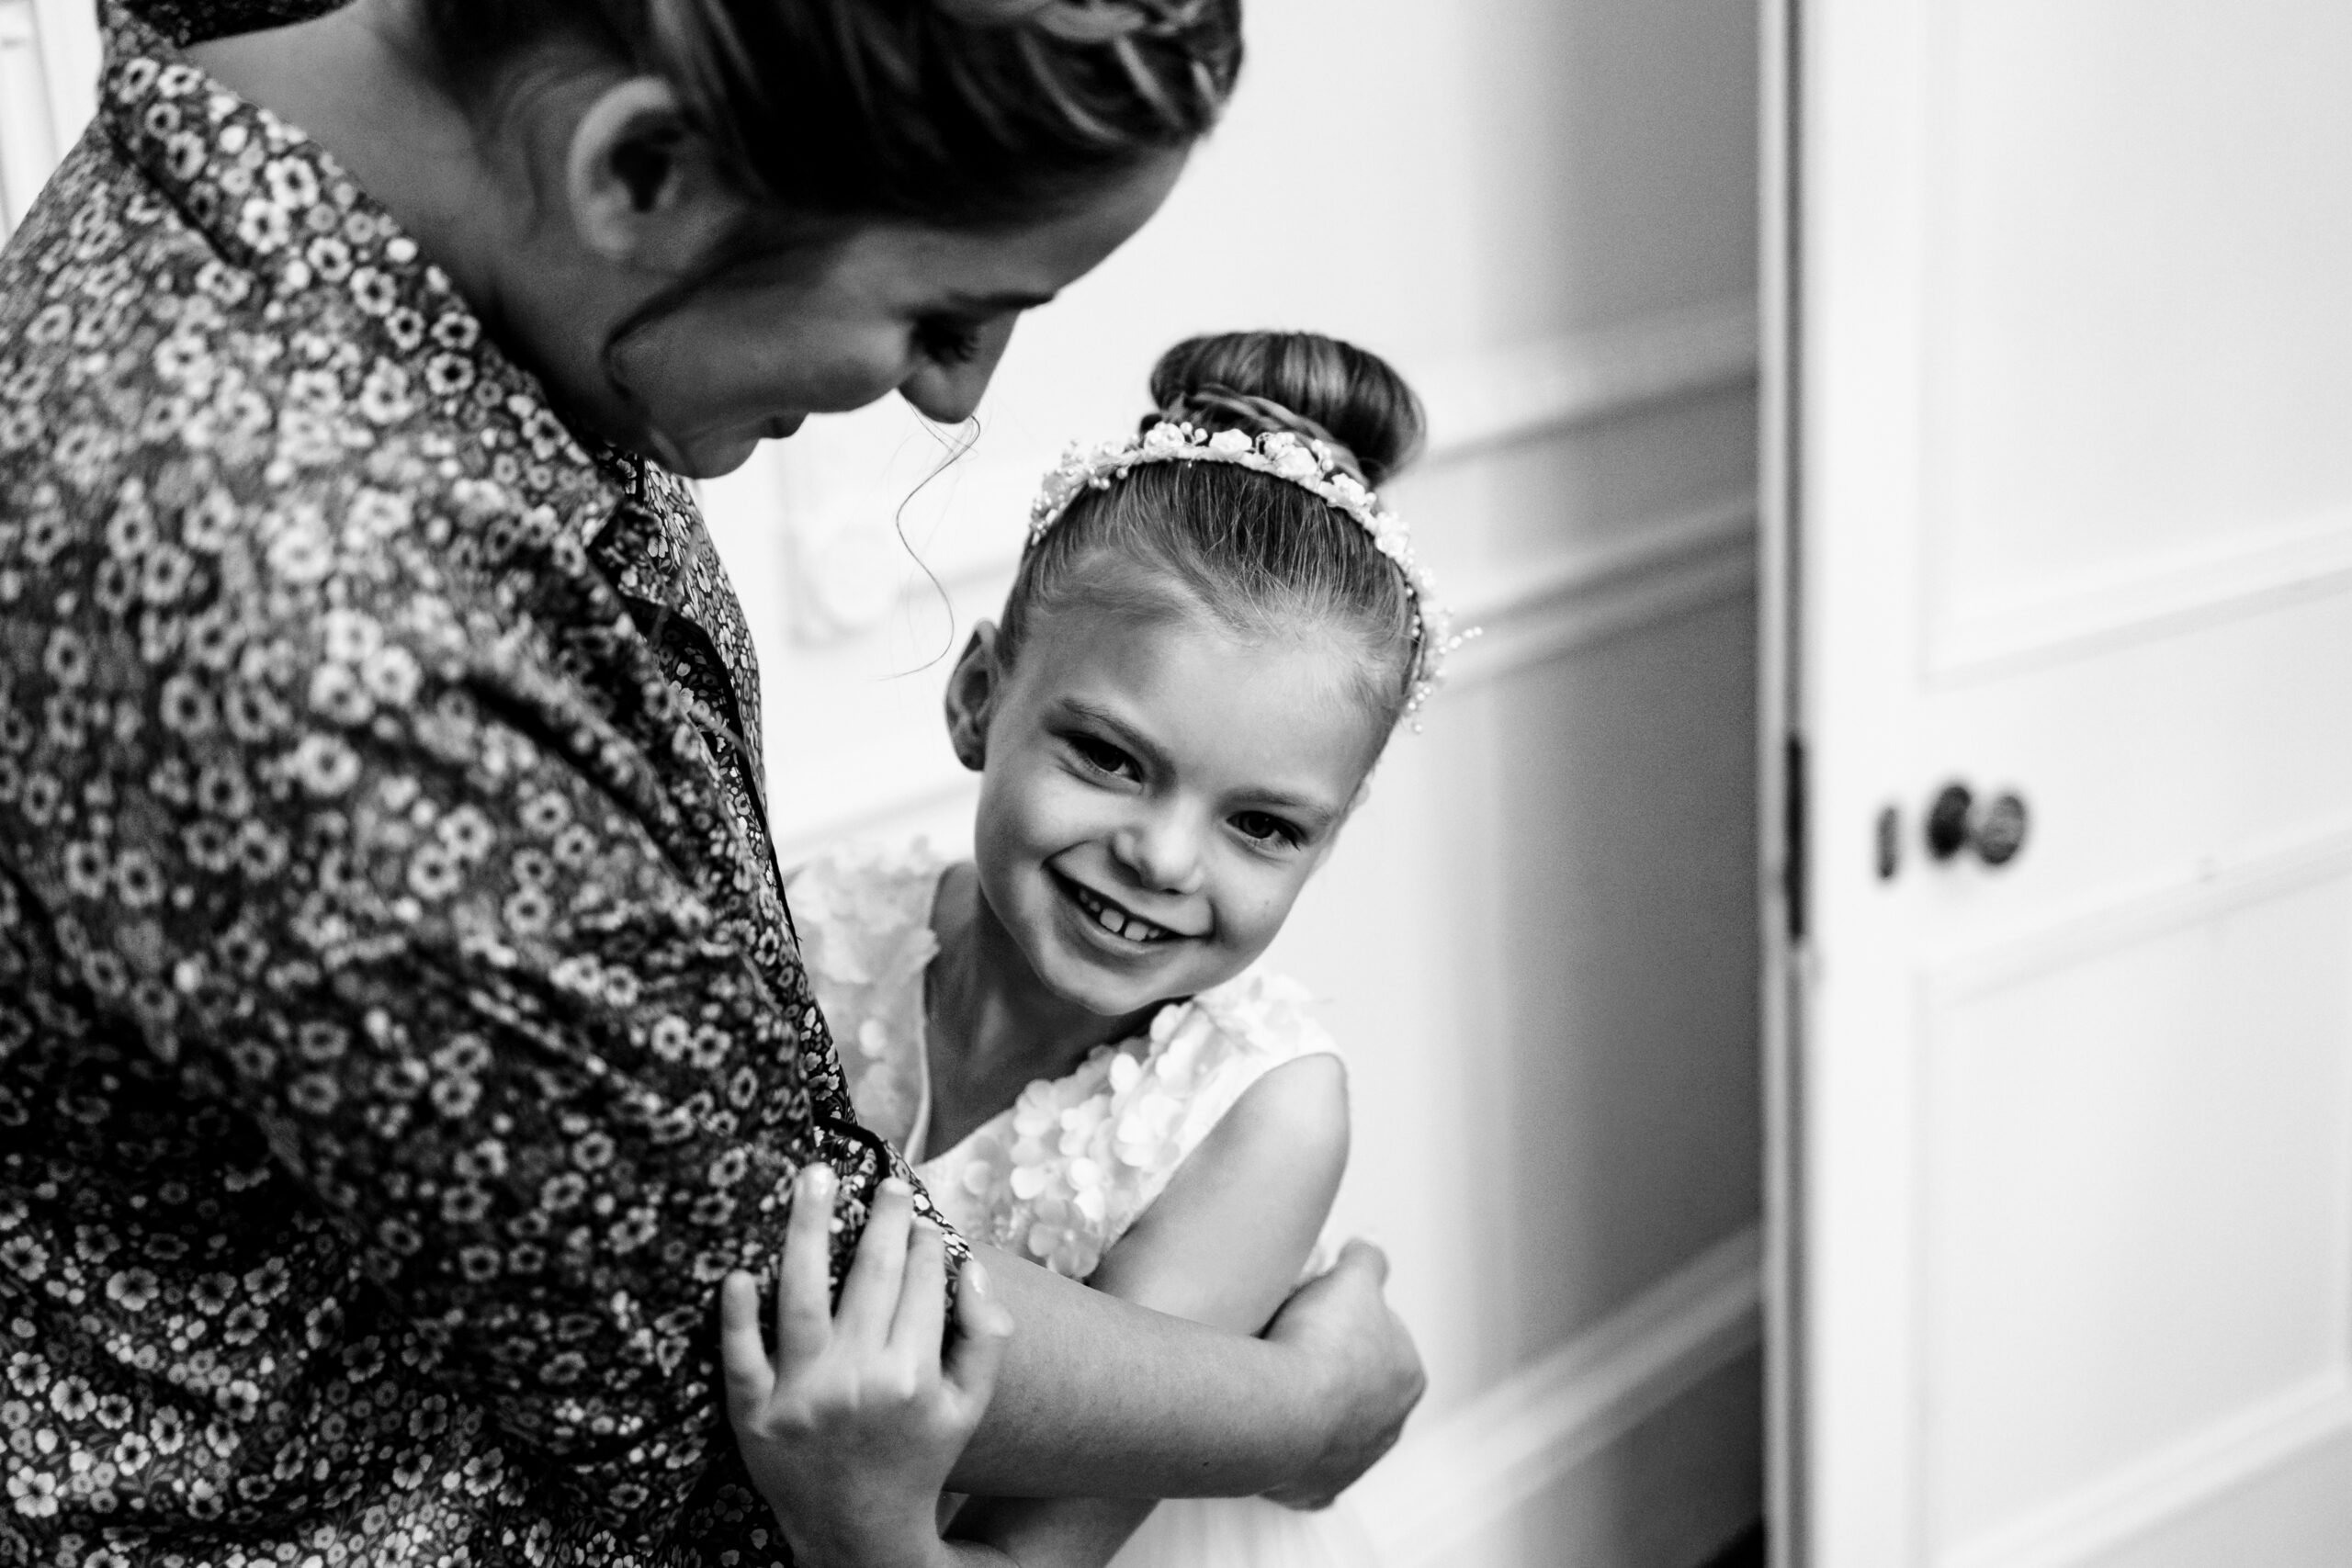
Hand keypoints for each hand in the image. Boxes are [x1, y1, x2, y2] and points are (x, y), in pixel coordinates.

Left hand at [721, 1165, 1013, 1567]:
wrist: (858, 1533)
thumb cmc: (917, 1458)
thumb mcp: (968, 1407)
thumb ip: (986, 1339)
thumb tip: (973, 1269)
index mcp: (913, 1375)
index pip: (921, 1283)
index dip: (925, 1241)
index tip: (922, 1217)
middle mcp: (858, 1380)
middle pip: (868, 1275)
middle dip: (882, 1218)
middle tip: (885, 1181)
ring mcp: (802, 1396)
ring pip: (801, 1296)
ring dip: (808, 1229)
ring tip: (814, 1178)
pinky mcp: (755, 1415)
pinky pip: (741, 1357)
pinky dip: (737, 1316)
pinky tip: (738, 1272)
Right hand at [1257, 1239, 1424, 1509]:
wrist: (1278, 1409)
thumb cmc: (1321, 1342)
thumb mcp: (1352, 1277)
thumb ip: (1367, 1259)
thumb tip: (1369, 1243)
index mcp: (1408, 1375)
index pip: (1381, 1337)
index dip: (1345, 1317)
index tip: (1313, 1309)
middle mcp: (1389, 1426)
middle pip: (1356, 1386)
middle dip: (1329, 1366)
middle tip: (1289, 1341)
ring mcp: (1353, 1464)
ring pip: (1329, 1427)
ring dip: (1307, 1408)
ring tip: (1271, 1379)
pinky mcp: (1314, 1490)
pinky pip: (1301, 1468)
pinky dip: (1286, 1451)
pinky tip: (1268, 1428)